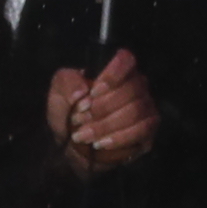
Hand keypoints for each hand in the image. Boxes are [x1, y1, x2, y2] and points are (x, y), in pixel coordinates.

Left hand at [48, 50, 159, 173]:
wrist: (73, 147)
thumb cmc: (68, 115)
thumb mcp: (58, 96)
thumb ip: (66, 84)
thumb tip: (82, 90)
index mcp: (114, 71)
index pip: (126, 60)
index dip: (112, 75)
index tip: (92, 92)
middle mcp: (135, 85)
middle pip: (131, 89)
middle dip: (102, 108)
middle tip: (79, 119)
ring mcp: (145, 106)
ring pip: (136, 111)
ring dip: (106, 125)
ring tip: (84, 135)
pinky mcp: (148, 129)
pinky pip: (142, 130)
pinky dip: (119, 138)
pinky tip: (101, 143)